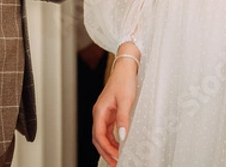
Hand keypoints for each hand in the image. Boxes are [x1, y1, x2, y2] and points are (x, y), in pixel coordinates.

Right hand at [93, 43, 139, 165]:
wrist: (126, 67)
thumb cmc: (124, 81)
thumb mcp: (126, 101)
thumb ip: (123, 119)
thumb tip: (122, 137)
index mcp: (100, 111)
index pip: (98, 135)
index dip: (106, 149)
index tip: (116, 158)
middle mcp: (100, 113)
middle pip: (98, 138)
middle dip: (106, 152)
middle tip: (116, 163)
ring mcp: (105, 113)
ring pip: (103, 135)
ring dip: (109, 147)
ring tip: (118, 158)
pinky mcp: (111, 111)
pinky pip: (109, 129)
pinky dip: (113, 139)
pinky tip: (120, 145)